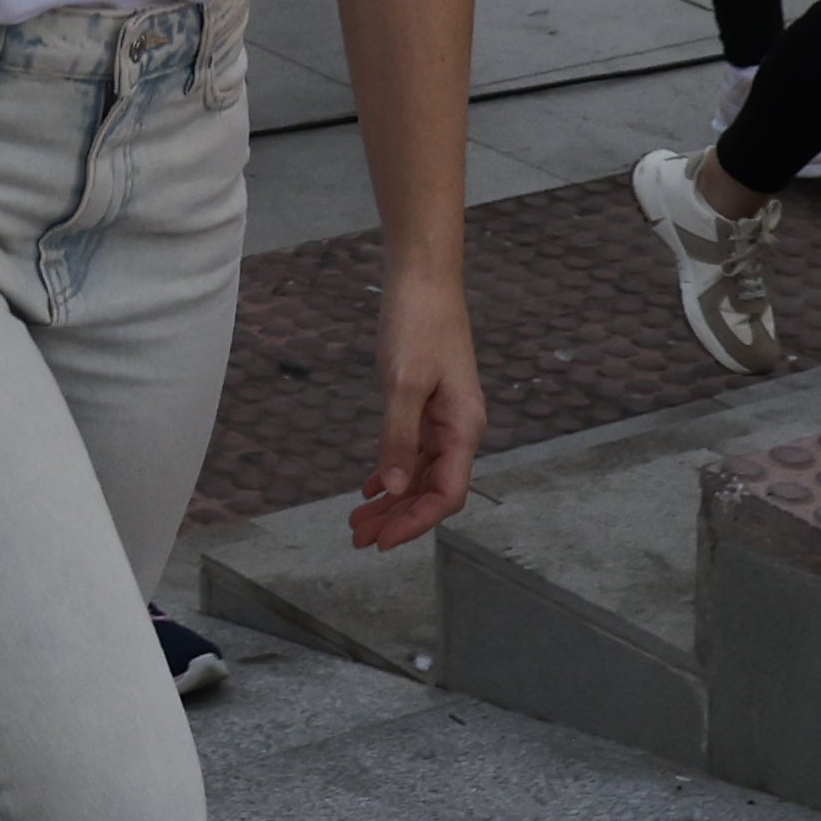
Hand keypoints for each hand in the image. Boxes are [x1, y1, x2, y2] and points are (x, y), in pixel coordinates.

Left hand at [354, 263, 483, 552]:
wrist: (423, 278)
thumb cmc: (418, 323)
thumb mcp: (403, 382)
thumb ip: (399, 436)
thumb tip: (395, 487)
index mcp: (463, 428)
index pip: (446, 494)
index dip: (415, 522)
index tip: (383, 542)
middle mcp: (459, 429)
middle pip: (432, 490)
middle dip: (398, 518)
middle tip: (359, 539)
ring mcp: (444, 417)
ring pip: (420, 473)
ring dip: (392, 499)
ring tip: (358, 521)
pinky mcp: (427, 404)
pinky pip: (413, 450)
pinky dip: (392, 470)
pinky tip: (370, 487)